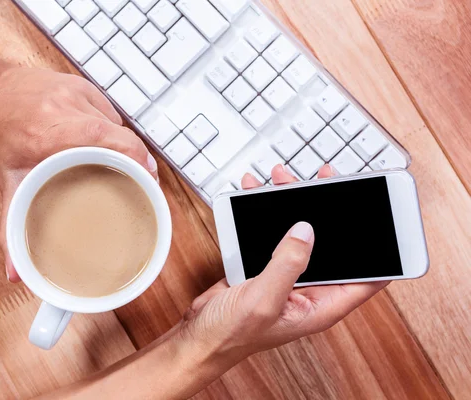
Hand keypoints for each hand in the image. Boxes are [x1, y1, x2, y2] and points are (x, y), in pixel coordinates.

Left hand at [0, 63, 157, 281]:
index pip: (107, 139)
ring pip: (118, 124)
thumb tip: (17, 274)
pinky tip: (112, 147)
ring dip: (126, 147)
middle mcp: (67, 106)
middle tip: (145, 184)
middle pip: (119, 134)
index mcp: (49, 132)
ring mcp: (78, 92)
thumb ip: (11, 228)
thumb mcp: (7, 181)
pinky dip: (115, 132)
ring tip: (129, 169)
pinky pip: (111, 113)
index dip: (135, 158)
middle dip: (138, 159)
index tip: (148, 180)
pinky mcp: (85, 85)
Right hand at [180, 164, 389, 357]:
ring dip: (293, 204)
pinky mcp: (265, 265)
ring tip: (284, 179)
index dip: (380, 250)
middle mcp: (309, 288)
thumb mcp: (264, 300)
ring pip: (301, 232)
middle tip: (324, 181)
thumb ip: (287, 264)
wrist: (200, 335)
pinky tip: (256, 192)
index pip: (367, 277)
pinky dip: (265, 212)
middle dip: (329, 211)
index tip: (382, 218)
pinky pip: (272, 233)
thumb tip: (306, 231)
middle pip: (333, 245)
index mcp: (321, 305)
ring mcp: (287, 274)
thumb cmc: (233, 334)